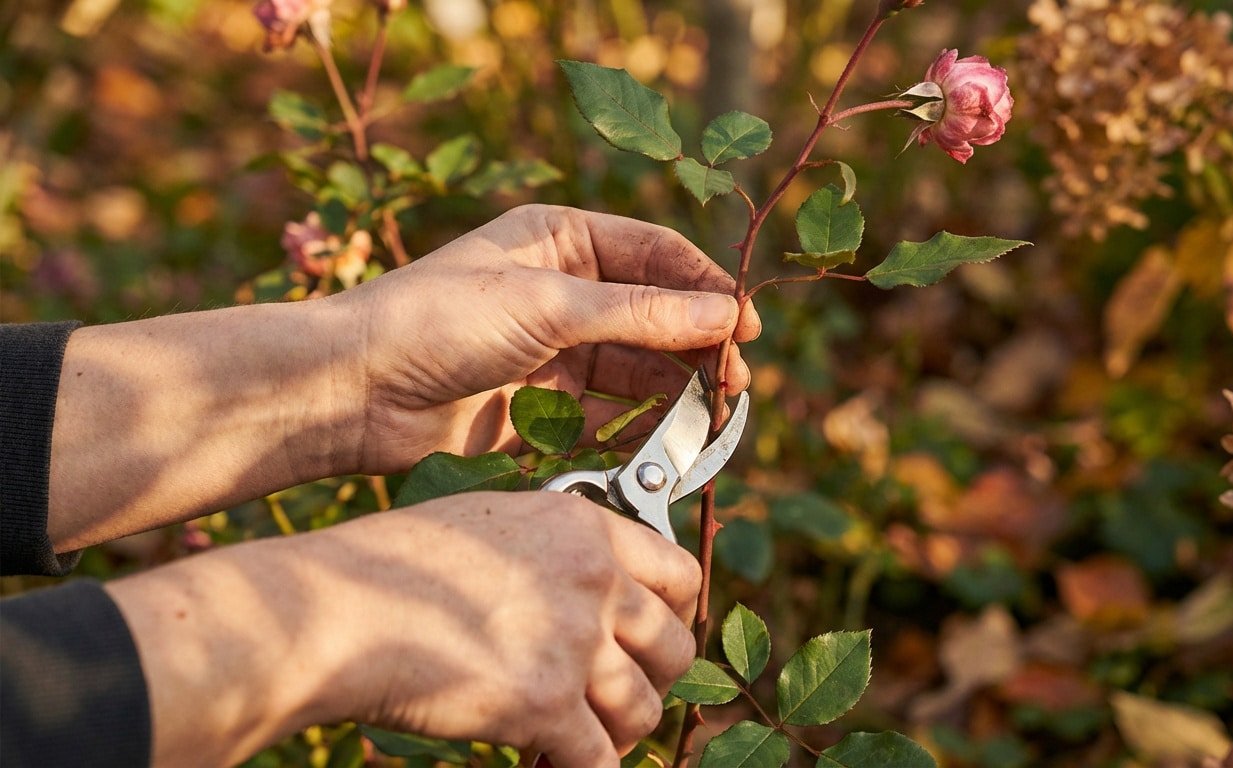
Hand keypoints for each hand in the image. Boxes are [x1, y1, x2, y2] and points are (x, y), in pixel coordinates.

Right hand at [107, 491, 700, 767]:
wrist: (338, 610)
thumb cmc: (391, 564)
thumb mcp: (489, 523)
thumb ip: (552, 549)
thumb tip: (585, 588)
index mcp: (583, 528)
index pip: (680, 573)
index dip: (676, 613)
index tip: (653, 638)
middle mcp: (593, 579)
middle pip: (676, 647)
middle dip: (652, 681)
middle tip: (614, 697)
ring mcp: (574, 642)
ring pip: (643, 710)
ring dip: (616, 733)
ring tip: (579, 739)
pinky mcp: (545, 704)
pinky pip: (599, 761)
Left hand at [327, 205, 760, 472]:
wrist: (352, 393)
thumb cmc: (436, 321)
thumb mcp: (545, 306)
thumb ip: (638, 314)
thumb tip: (724, 317)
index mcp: (561, 239)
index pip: (657, 255)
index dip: (706, 289)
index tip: (746, 326)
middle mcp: (564, 289)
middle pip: (656, 314)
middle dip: (698, 347)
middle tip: (734, 384)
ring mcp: (554, 349)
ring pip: (638, 368)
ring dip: (677, 391)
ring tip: (712, 418)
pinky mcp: (541, 406)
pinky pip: (609, 413)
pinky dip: (640, 427)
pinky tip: (664, 441)